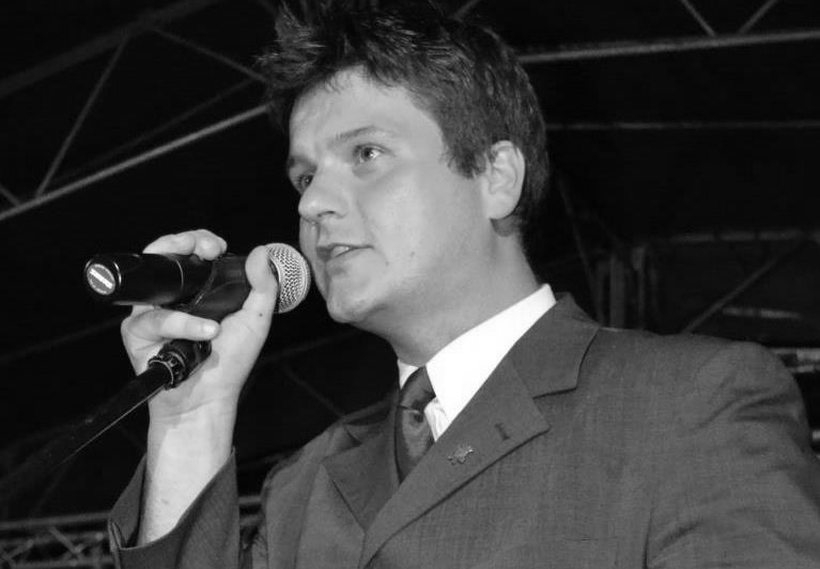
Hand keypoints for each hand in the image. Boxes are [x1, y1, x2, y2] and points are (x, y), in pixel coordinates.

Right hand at [121, 229, 278, 423]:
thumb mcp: (256, 320)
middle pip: (164, 253)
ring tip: (215, 322)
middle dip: (183, 242)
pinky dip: (182, 326)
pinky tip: (204, 335)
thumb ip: (263, 286)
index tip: (218, 246)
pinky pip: (155, 320)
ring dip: (187, 290)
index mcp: (196, 290)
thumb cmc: (229, 363)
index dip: (200, 240)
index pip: (190, 251)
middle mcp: (172, 297)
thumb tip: (261, 251)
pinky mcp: (136, 332)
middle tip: (206, 249)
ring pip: (156, 281)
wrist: (208, 400)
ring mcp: (151, 312)